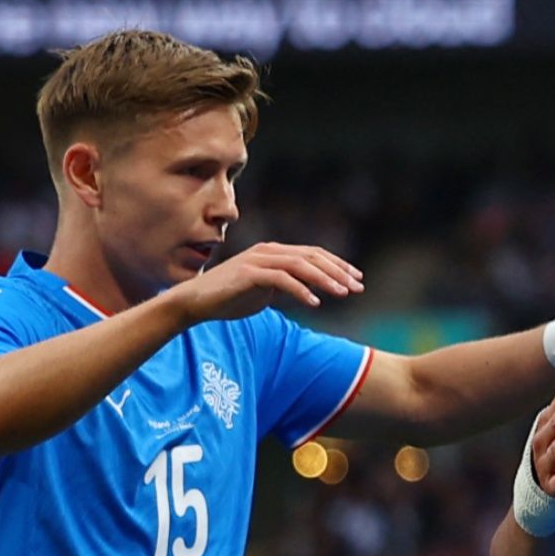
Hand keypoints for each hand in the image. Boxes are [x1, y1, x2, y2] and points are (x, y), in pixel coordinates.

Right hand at [170, 241, 362, 322]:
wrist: (196, 302)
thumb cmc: (230, 297)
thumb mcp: (265, 291)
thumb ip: (288, 286)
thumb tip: (312, 290)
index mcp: (274, 253)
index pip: (313, 254)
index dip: (337, 265)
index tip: (357, 279)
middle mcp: (268, 251)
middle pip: (312, 257)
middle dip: (338, 271)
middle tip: (358, 287)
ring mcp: (258, 260)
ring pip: (300, 266)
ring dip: (325, 280)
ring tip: (343, 294)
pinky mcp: (249, 274)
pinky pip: (281, 280)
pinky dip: (300, 290)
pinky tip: (315, 304)